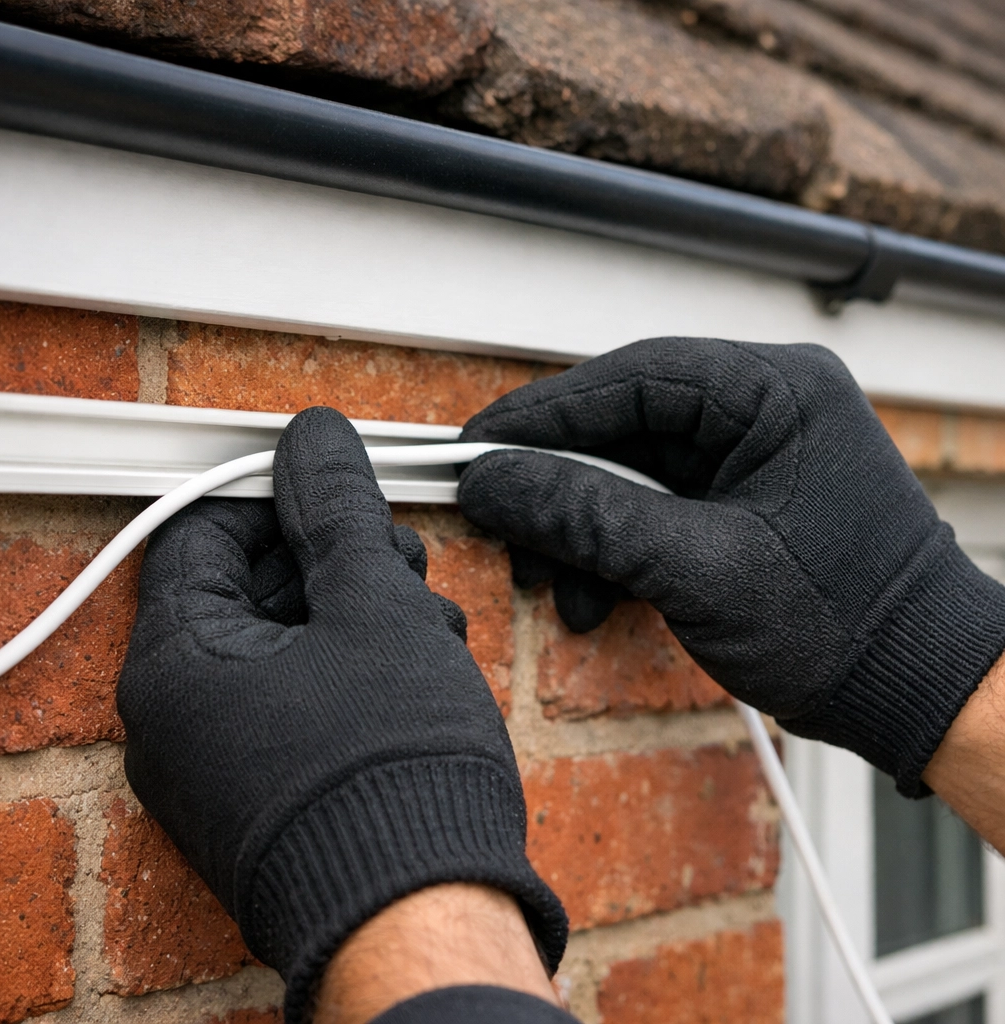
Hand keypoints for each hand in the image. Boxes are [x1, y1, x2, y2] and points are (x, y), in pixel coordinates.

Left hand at [116, 407, 566, 1023]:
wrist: (424, 913)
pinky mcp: (268, 793)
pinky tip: (416, 663)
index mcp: (176, 665)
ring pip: (282, 644)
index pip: (200, 533)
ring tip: (426, 619)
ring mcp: (222, 764)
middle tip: (398, 560)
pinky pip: (296, 700)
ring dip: (353, 610)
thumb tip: (314, 439)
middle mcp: (179, 720)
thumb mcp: (372, 606)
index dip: (274, 496)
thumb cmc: (393, 766)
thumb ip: (336, 511)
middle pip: (246, 589)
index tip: (339, 493)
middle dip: (329, 558)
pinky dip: (350, 668)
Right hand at [457, 338, 1004, 796]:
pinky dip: (615, 551)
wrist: (913, 691)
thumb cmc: (844, 626)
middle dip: (561, 489)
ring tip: (558, 587)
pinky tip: (596, 597)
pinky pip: (653, 507)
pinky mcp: (740, 500)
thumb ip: (587, 517)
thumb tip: (494, 483)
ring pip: (630, 472)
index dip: (542, 416)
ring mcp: (752, 455)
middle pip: (623, 427)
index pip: (631, 380)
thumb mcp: (696, 568)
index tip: (477, 448)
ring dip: (584, 531)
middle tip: (504, 527)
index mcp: (776, 392)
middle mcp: (765, 408)